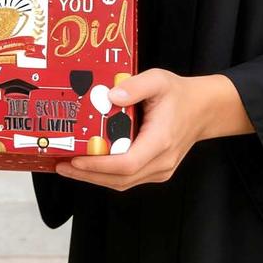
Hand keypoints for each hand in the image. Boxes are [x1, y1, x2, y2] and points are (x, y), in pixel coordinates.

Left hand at [56, 69, 251, 191]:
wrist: (203, 109)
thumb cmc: (179, 94)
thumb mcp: (158, 80)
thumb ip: (135, 86)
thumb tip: (110, 97)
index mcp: (160, 141)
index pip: (126, 164)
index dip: (98, 166)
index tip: (75, 160)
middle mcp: (161, 162)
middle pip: (120, 179)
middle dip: (86, 175)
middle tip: (59, 165)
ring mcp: (160, 169)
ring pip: (123, 182)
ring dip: (93, 178)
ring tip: (66, 167)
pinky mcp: (156, 170)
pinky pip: (128, 178)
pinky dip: (106, 174)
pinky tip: (88, 166)